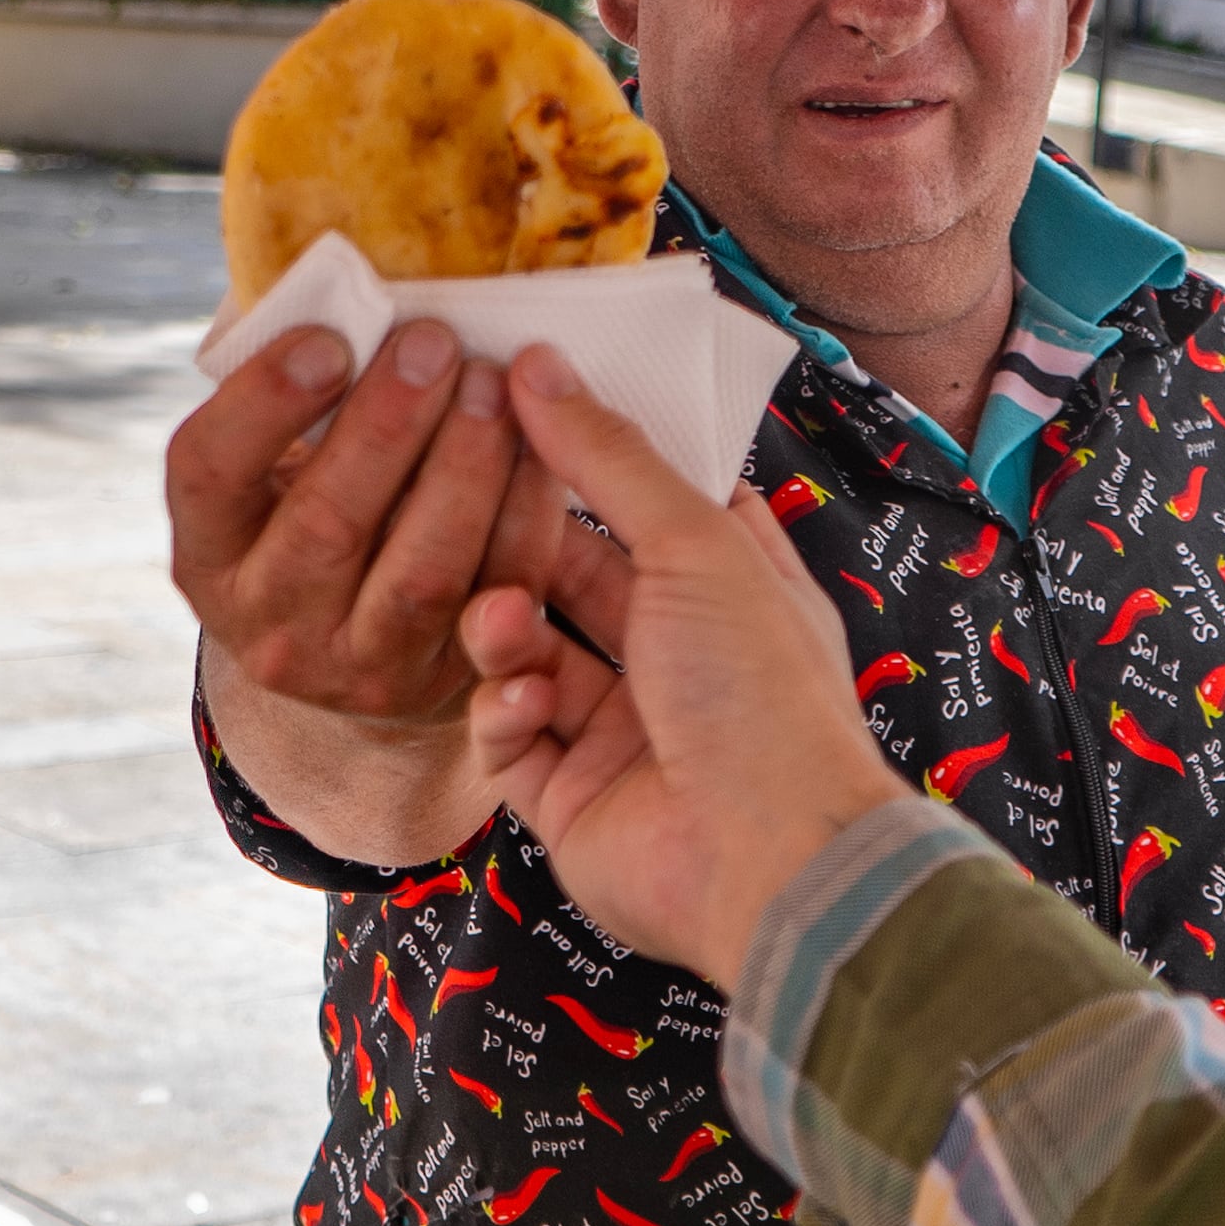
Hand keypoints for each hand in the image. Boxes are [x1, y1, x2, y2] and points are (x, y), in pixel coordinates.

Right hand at [166, 317, 531, 730]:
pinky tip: (547, 451)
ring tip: (496, 385)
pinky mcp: (443, 687)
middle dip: (389, 424)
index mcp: (208, 548)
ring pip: (420, 572)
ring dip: (467, 469)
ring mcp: (356, 667)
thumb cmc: (326, 507)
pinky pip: (496, 600)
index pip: (208, 472)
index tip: (330, 339)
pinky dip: (527, 521)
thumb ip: (291, 393)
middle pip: (326, 523)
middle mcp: (268, 620)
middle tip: (436, 343)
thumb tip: (327, 284)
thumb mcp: (278, 466)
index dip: (264, 403)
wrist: (367, 645)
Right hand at [457, 349, 912, 987]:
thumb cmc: (759, 692)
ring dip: (502, 630)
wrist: (765, 860)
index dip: (583, 456)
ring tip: (502, 622)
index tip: (512, 405)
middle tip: (458, 490)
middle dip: (518, 541)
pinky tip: (526, 707)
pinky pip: (507, 738)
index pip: (647, 500)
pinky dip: (505, 713)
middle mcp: (678, 652)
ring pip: (527, 652)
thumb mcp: (695, 543)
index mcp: (730, 584)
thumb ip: (611, 456)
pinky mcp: (569, 797)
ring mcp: (621, 728)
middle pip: (573, 573)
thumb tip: (540, 365)